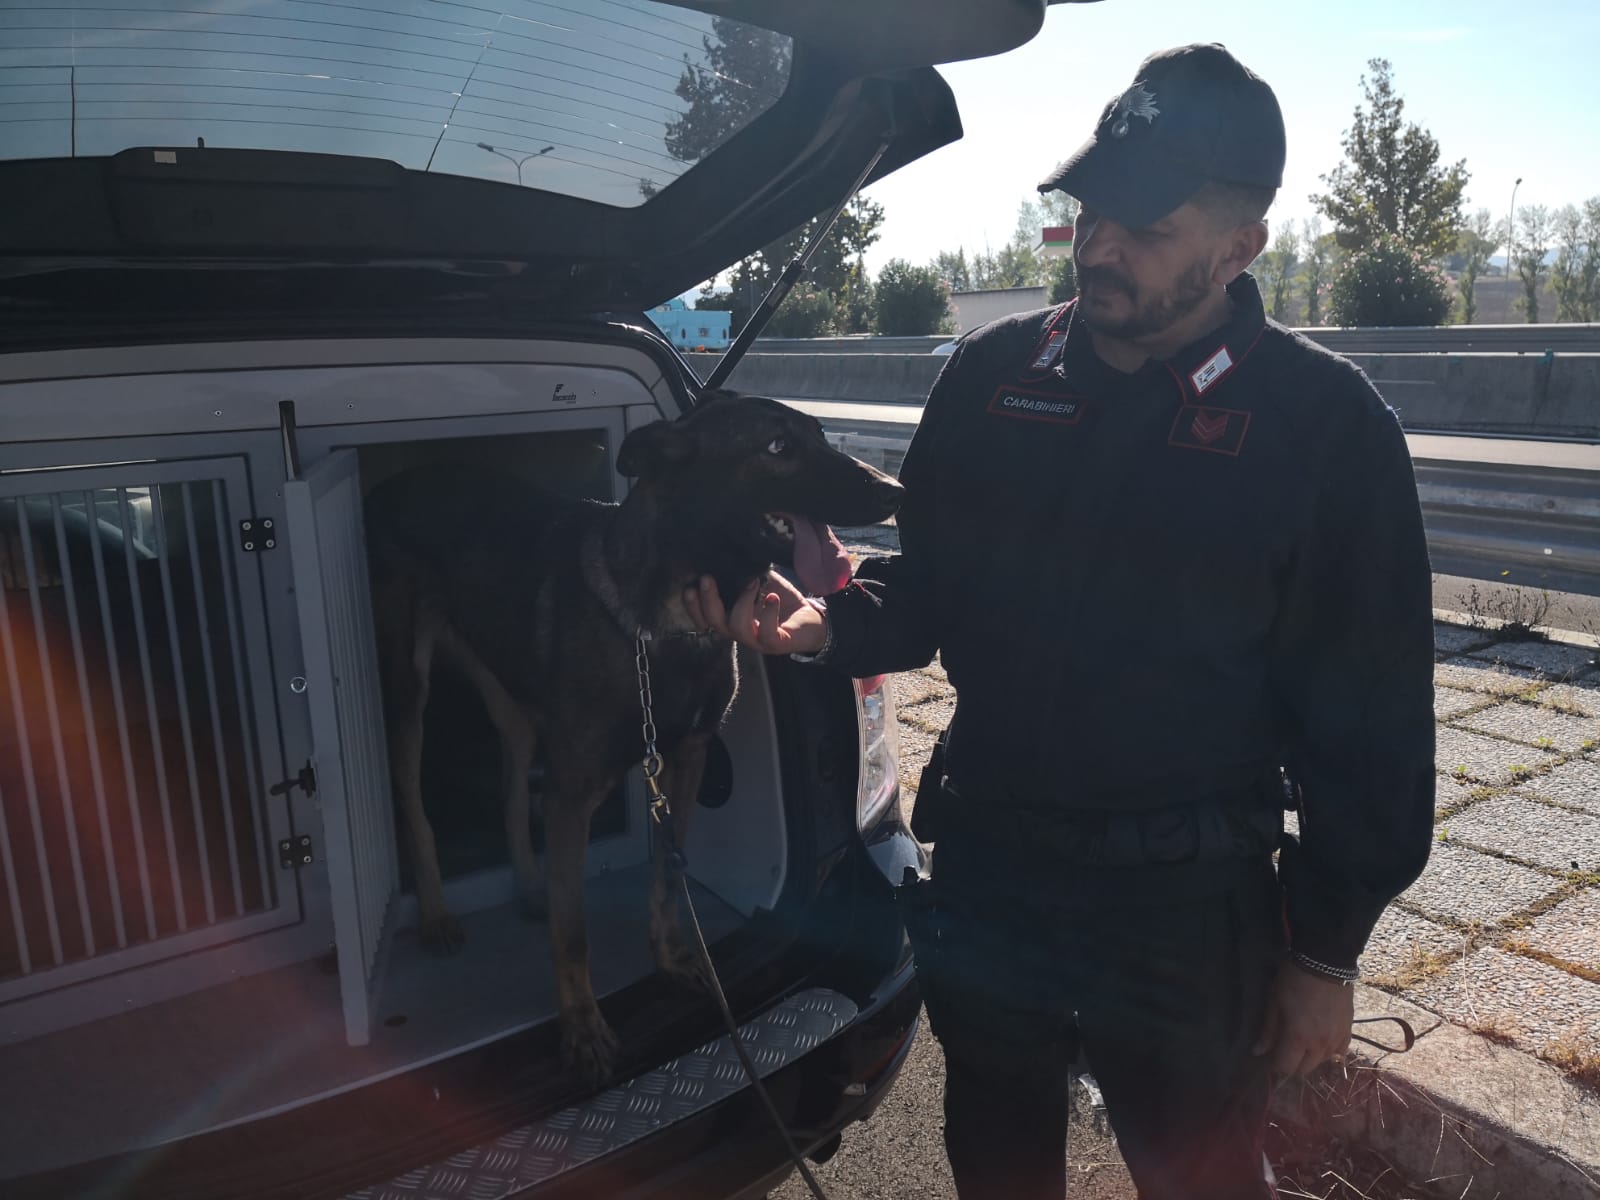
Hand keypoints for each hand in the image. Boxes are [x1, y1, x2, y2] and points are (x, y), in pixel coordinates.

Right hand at [684, 573, 826, 655]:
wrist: (813, 620)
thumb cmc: (781, 600)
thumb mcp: (759, 582)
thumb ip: (743, 573)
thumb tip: (728, 551)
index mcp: (731, 619)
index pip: (704, 617)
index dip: (692, 606)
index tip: (689, 586)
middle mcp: (740, 632)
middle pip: (714, 622)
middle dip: (708, 600)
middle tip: (707, 578)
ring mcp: (757, 641)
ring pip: (737, 628)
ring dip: (742, 603)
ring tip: (753, 583)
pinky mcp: (776, 644)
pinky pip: (766, 634)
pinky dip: (768, 614)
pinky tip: (772, 597)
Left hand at [1251, 960, 1354, 1077]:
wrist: (1326, 964)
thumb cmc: (1294, 981)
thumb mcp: (1274, 1002)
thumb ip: (1268, 1030)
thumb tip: (1257, 1052)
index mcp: (1298, 1038)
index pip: (1286, 1067)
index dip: (1275, 1067)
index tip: (1270, 1059)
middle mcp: (1319, 1045)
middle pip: (1305, 1068)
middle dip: (1292, 1065)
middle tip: (1284, 1052)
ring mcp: (1336, 1039)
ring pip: (1322, 1062)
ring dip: (1310, 1059)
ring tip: (1301, 1046)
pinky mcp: (1348, 1031)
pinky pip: (1339, 1052)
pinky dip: (1329, 1052)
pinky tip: (1321, 1043)